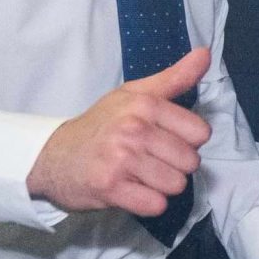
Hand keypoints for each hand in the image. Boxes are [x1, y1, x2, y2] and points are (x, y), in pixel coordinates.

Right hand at [26, 47, 212, 216]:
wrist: (53, 156)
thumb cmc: (101, 125)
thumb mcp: (134, 94)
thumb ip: (174, 78)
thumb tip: (205, 54)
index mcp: (144, 104)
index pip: (200, 133)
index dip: (187, 140)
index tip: (165, 139)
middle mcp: (133, 129)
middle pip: (190, 161)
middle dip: (174, 166)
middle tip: (149, 160)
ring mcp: (121, 159)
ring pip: (176, 184)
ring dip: (161, 186)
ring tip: (139, 175)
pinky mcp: (110, 187)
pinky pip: (156, 205)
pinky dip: (148, 203)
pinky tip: (132, 191)